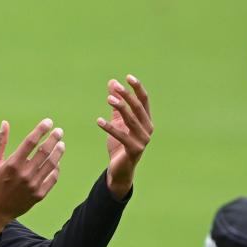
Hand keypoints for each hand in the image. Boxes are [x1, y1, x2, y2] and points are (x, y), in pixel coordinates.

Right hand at [0, 118, 65, 237]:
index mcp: (12, 164)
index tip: (48, 122)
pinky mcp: (39, 195)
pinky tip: (57, 162)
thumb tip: (5, 123)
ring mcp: (33, 185)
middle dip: (54, 139)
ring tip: (61, 144)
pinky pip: (52, 178)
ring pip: (51, 164)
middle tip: (59, 131)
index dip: (41, 130)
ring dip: (58, 152)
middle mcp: (24, 174)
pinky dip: (56, 168)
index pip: (30, 142)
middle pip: (44, 152)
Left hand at [97, 74, 152, 198]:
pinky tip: (99, 121)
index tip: (128, 77)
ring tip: (108, 99)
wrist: (120, 169)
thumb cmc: (120, 145)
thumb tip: (112, 82)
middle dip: (127, 96)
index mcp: (146, 121)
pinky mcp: (134, 150)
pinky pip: (121, 136)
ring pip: (131, 120)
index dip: (137, 88)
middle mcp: (148, 129)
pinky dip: (110, 128)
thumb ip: (116, 104)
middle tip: (115, 87)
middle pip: (137, 108)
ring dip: (120, 108)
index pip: (144, 101)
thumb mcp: (117, 122)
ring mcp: (143, 140)